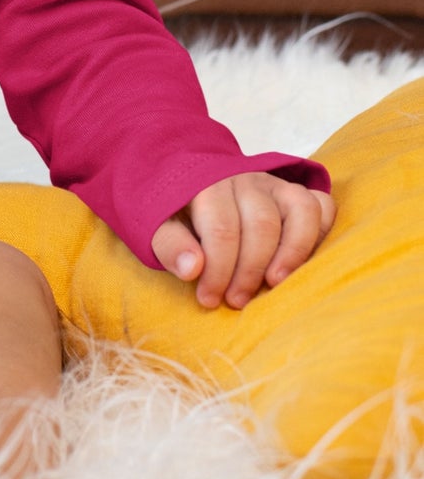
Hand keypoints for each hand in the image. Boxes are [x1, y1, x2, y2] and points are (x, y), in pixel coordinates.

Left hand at [151, 173, 336, 309]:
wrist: (186, 181)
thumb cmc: (175, 212)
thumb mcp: (157, 226)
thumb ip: (170, 245)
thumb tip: (192, 269)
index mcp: (206, 183)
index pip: (221, 228)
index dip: (218, 270)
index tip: (209, 299)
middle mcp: (244, 178)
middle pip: (261, 224)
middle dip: (250, 270)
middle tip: (236, 300)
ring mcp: (273, 183)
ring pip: (299, 211)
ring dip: (292, 253)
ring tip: (275, 284)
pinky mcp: (294, 192)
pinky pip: (321, 205)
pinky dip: (321, 232)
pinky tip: (304, 262)